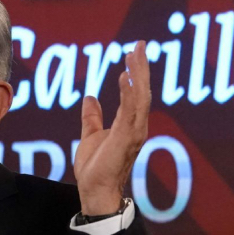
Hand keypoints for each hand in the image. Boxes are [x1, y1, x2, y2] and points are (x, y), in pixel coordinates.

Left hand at [74, 41, 150, 215]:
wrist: (94, 189)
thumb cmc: (96, 168)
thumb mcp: (90, 135)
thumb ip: (92, 117)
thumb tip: (90, 98)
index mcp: (130, 124)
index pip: (136, 94)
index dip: (136, 73)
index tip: (132, 53)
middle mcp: (137, 126)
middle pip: (142, 91)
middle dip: (141, 67)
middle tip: (139, 45)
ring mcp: (134, 132)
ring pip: (140, 97)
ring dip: (138, 74)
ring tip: (134, 54)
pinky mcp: (126, 137)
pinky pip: (130, 110)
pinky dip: (129, 92)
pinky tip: (125, 76)